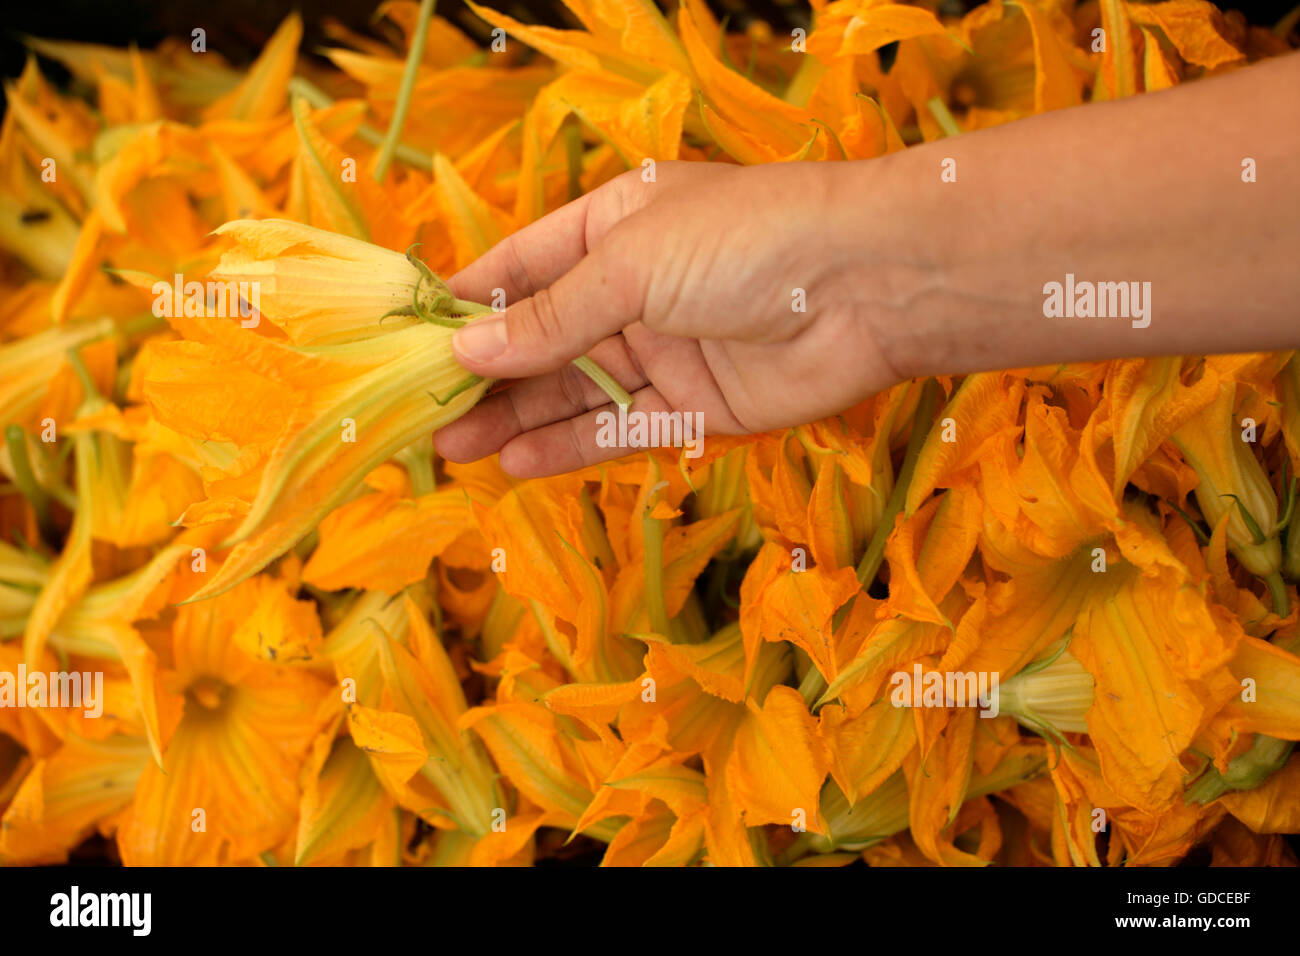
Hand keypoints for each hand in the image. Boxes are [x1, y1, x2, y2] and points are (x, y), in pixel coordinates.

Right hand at [434, 160, 902, 476]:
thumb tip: (467, 351)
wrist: (870, 287)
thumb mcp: (630, 264)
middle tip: (423, 416)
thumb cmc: (745, 241)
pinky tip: (516, 462)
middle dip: (485, 375)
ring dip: (515, 417)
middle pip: (542, 337)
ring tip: (452, 447)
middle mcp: (634, 288)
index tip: (409, 341)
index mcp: (613, 227)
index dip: (467, 303)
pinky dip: (570, 446)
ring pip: (575, 390)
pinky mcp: (698, 406)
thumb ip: (550, 316)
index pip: (522, 266)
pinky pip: (621, 428)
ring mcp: (665, 350)